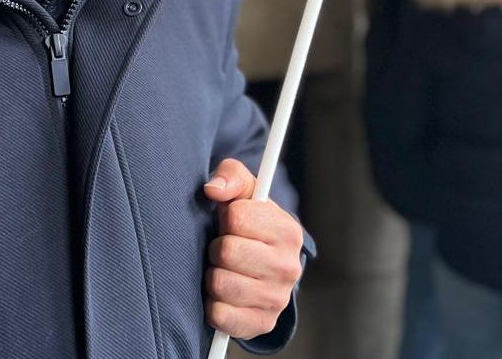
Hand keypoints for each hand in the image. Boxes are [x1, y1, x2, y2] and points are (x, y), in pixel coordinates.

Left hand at [202, 158, 304, 339]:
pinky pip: (219, 314)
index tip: (232, 224)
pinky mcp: (261, 324)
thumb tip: (213, 189)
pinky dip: (213, 305)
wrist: (263, 271)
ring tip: (225, 271)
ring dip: (213, 276)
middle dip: (217, 248)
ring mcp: (277, 299)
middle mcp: (288, 267)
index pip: (237, 216)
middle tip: (225, 250)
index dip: (226, 218)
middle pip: (226, 251)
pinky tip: (224, 295)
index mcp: (288, 231)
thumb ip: (230, 176)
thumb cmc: (248, 225)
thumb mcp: (244, 193)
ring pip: (220, 283)